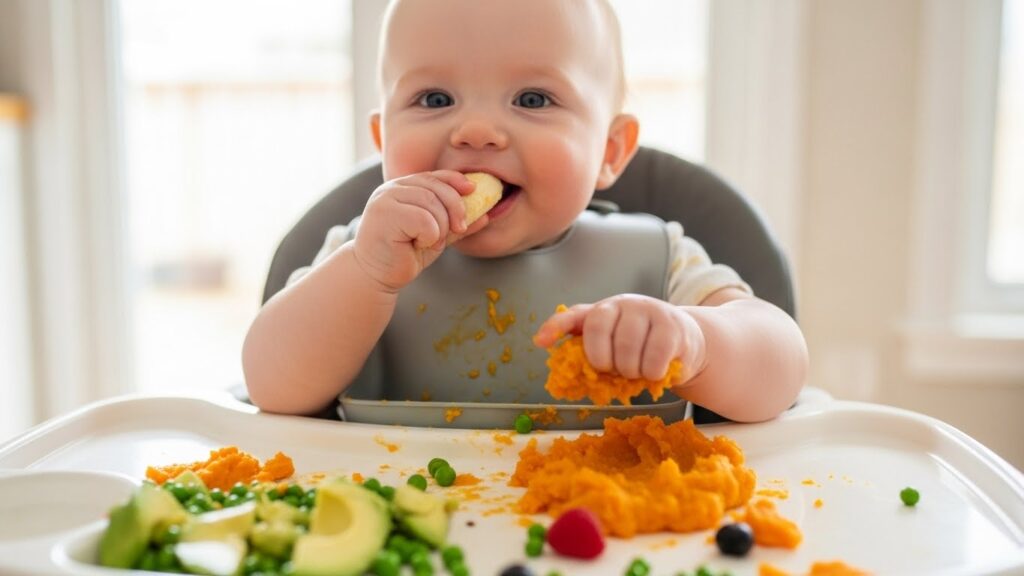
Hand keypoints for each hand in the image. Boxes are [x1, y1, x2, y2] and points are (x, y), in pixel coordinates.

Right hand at [352, 170, 489, 291]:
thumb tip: (486, 215)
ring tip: (430, 241)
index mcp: (403, 187)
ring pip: (431, 204)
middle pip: (436, 189)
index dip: (455, 180)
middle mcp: (392, 188)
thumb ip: (455, 223)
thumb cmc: (404, 254)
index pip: (434, 176)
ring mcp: (385, 199)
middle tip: (460, 228)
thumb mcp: (436, 235)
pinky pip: (423, 220)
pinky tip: (417, 245)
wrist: (376, 275)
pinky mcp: (384, 215)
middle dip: (455, 208)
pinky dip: (429, 236)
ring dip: (440, 227)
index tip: (472, 190)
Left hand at [533, 294, 706, 384]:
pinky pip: (653, 359)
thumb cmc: (640, 347)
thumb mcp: (614, 348)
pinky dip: (652, 374)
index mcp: (600, 311)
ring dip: (631, 371)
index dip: (554, 327)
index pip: (572, 316)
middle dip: (604, 362)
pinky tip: (656, 370)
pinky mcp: (671, 323)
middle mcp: (621, 304)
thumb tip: (567, 378)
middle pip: (598, 334)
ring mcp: (647, 309)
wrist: (684, 341)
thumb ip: (592, 356)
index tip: (541, 343)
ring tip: (638, 370)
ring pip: (627, 350)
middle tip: (615, 370)